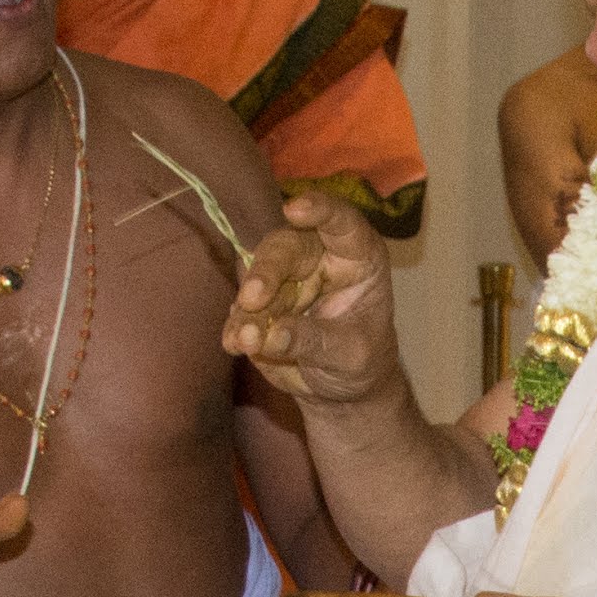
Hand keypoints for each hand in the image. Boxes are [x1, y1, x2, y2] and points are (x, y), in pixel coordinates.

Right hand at [222, 190, 406, 413]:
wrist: (342, 387)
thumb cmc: (362, 360)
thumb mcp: (351, 356)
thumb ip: (316, 341)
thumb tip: (273, 333)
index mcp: (356, 257)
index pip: (341, 223)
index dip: (320, 210)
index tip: (294, 209)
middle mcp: (318, 258)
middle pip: (286, 249)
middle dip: (266, 271)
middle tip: (253, 299)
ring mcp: (285, 280)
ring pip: (258, 281)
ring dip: (248, 310)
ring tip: (246, 340)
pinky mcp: (260, 304)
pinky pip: (243, 310)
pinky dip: (237, 326)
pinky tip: (235, 343)